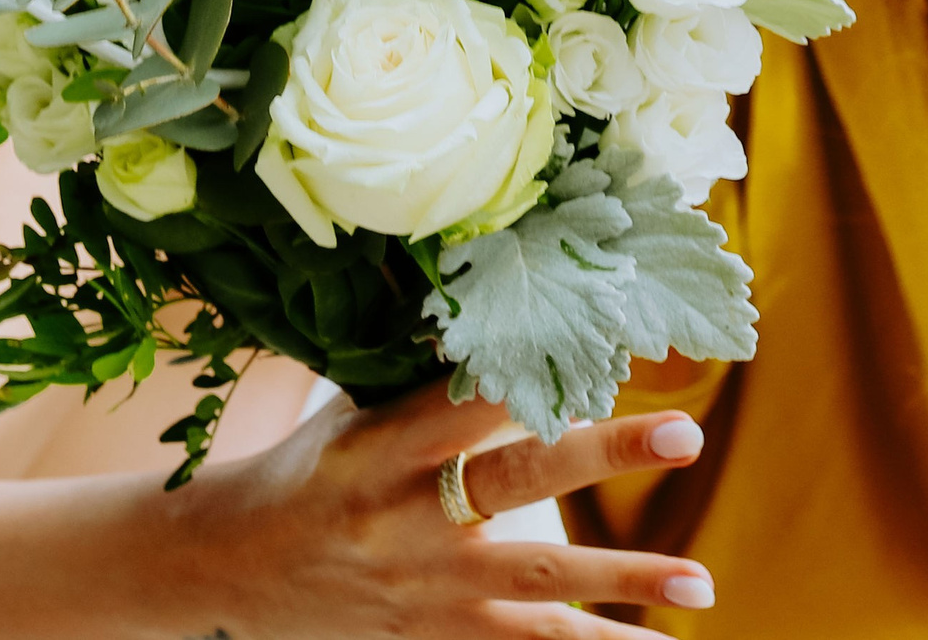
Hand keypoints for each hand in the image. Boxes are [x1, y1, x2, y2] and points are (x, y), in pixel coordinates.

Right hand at [148, 385, 713, 638]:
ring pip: (537, 584)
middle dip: (603, 457)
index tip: (608, 338)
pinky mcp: (434, 636)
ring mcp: (423, 586)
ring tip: (701, 580)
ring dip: (625, 581)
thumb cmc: (304, 467)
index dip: (538, 368)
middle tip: (685, 432)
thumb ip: (427, 380)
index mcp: (378, 444)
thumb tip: (524, 320)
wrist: (226, 572)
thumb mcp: (350, 411)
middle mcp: (403, 516)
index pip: (468, 400)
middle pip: (516, 481)